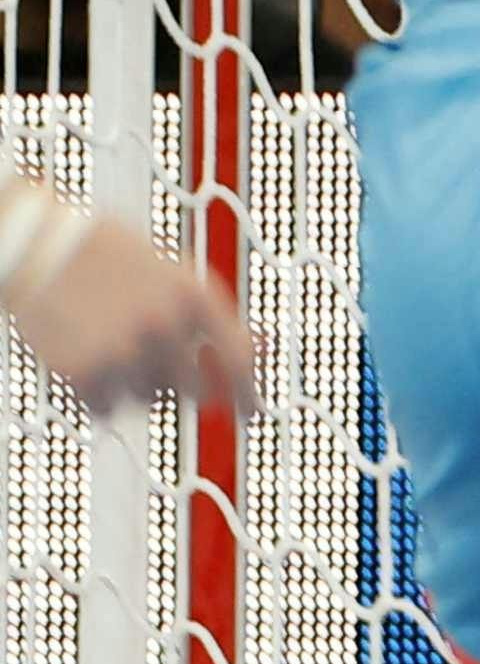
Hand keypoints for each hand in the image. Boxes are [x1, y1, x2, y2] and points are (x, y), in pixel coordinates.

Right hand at [5, 204, 252, 421]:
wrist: (41, 248)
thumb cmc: (107, 256)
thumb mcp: (172, 272)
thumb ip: (207, 313)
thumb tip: (255, 349)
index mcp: (194, 295)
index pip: (238, 358)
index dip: (249, 393)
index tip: (251, 414)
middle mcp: (165, 325)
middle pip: (195, 389)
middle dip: (185, 388)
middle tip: (164, 375)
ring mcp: (125, 351)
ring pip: (149, 399)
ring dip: (136, 384)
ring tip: (112, 344)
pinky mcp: (85, 372)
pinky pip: (108, 408)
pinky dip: (101, 395)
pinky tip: (89, 359)